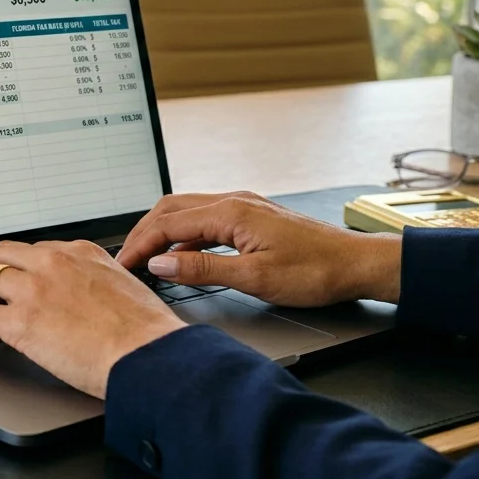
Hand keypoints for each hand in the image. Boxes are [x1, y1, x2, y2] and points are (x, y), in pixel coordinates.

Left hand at [0, 240, 186, 398]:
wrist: (149, 356)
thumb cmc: (148, 334)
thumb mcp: (125, 290)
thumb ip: (99, 285)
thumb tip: (91, 300)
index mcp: (82, 253)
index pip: (37, 250)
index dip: (19, 266)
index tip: (13, 277)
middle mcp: (54, 263)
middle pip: (2, 254)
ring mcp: (34, 290)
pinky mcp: (20, 322)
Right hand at [116, 191, 402, 306]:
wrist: (356, 264)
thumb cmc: (315, 272)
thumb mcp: (254, 278)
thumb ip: (203, 269)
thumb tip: (161, 264)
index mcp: (230, 213)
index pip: (168, 225)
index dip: (140, 245)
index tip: (122, 265)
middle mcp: (234, 201)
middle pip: (171, 209)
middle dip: (144, 233)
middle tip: (126, 260)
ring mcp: (243, 205)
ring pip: (186, 210)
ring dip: (162, 231)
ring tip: (146, 257)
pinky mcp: (251, 216)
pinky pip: (205, 217)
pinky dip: (183, 234)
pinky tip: (182, 255)